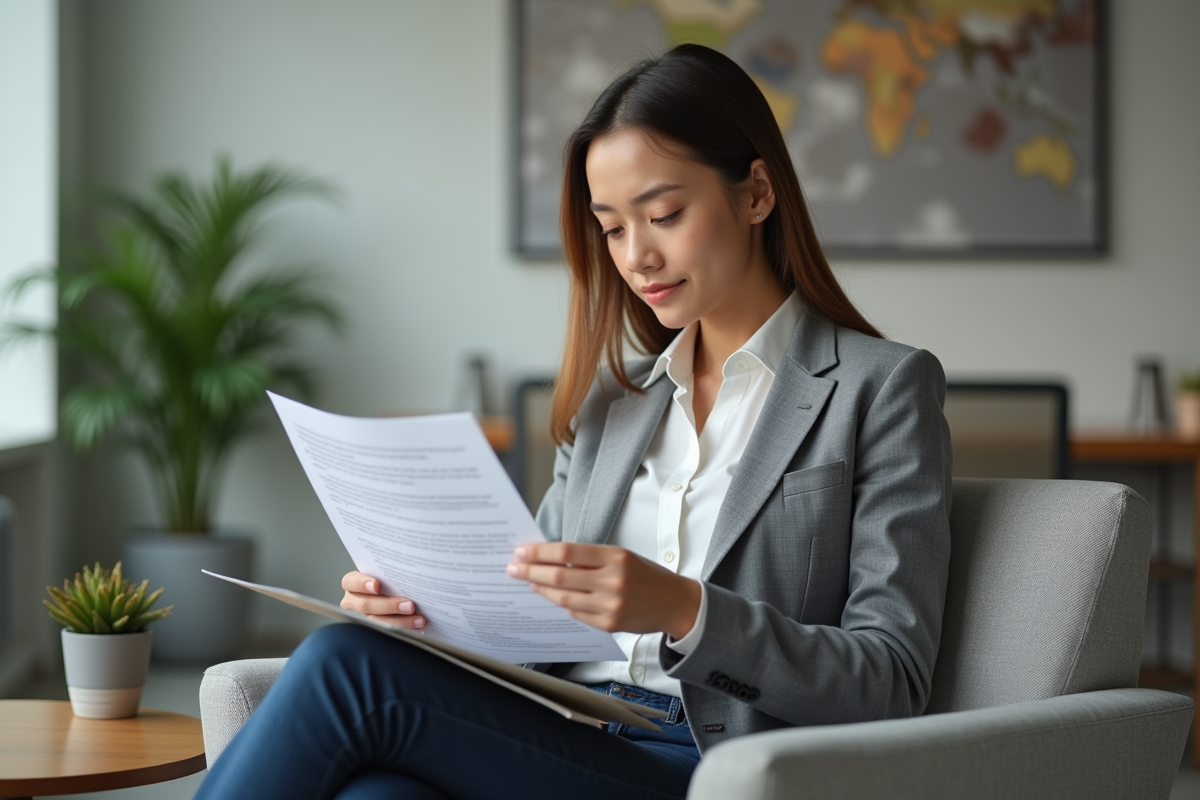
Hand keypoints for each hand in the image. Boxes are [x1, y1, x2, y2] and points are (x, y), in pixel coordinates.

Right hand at [339, 571, 425, 628]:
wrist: (396, 595)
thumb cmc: (390, 582)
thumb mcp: (388, 576)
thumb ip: (392, 575)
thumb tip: (411, 573)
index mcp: (353, 584)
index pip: (350, 582)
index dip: (362, 584)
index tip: (376, 586)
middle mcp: (353, 602)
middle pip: (366, 605)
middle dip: (389, 606)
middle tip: (410, 605)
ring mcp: (361, 618)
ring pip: (376, 622)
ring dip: (400, 621)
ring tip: (418, 619)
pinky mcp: (372, 630)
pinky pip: (385, 633)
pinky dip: (402, 629)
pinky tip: (417, 627)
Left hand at [506, 543, 700, 638]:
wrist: (675, 603)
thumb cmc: (646, 575)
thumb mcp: (622, 556)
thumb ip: (590, 558)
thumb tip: (550, 558)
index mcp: (615, 557)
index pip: (567, 552)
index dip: (539, 552)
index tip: (521, 551)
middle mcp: (612, 581)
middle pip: (559, 576)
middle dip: (530, 571)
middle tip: (512, 568)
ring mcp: (610, 606)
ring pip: (563, 598)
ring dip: (541, 590)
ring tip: (529, 582)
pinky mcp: (608, 624)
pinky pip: (575, 613)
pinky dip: (561, 603)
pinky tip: (551, 597)